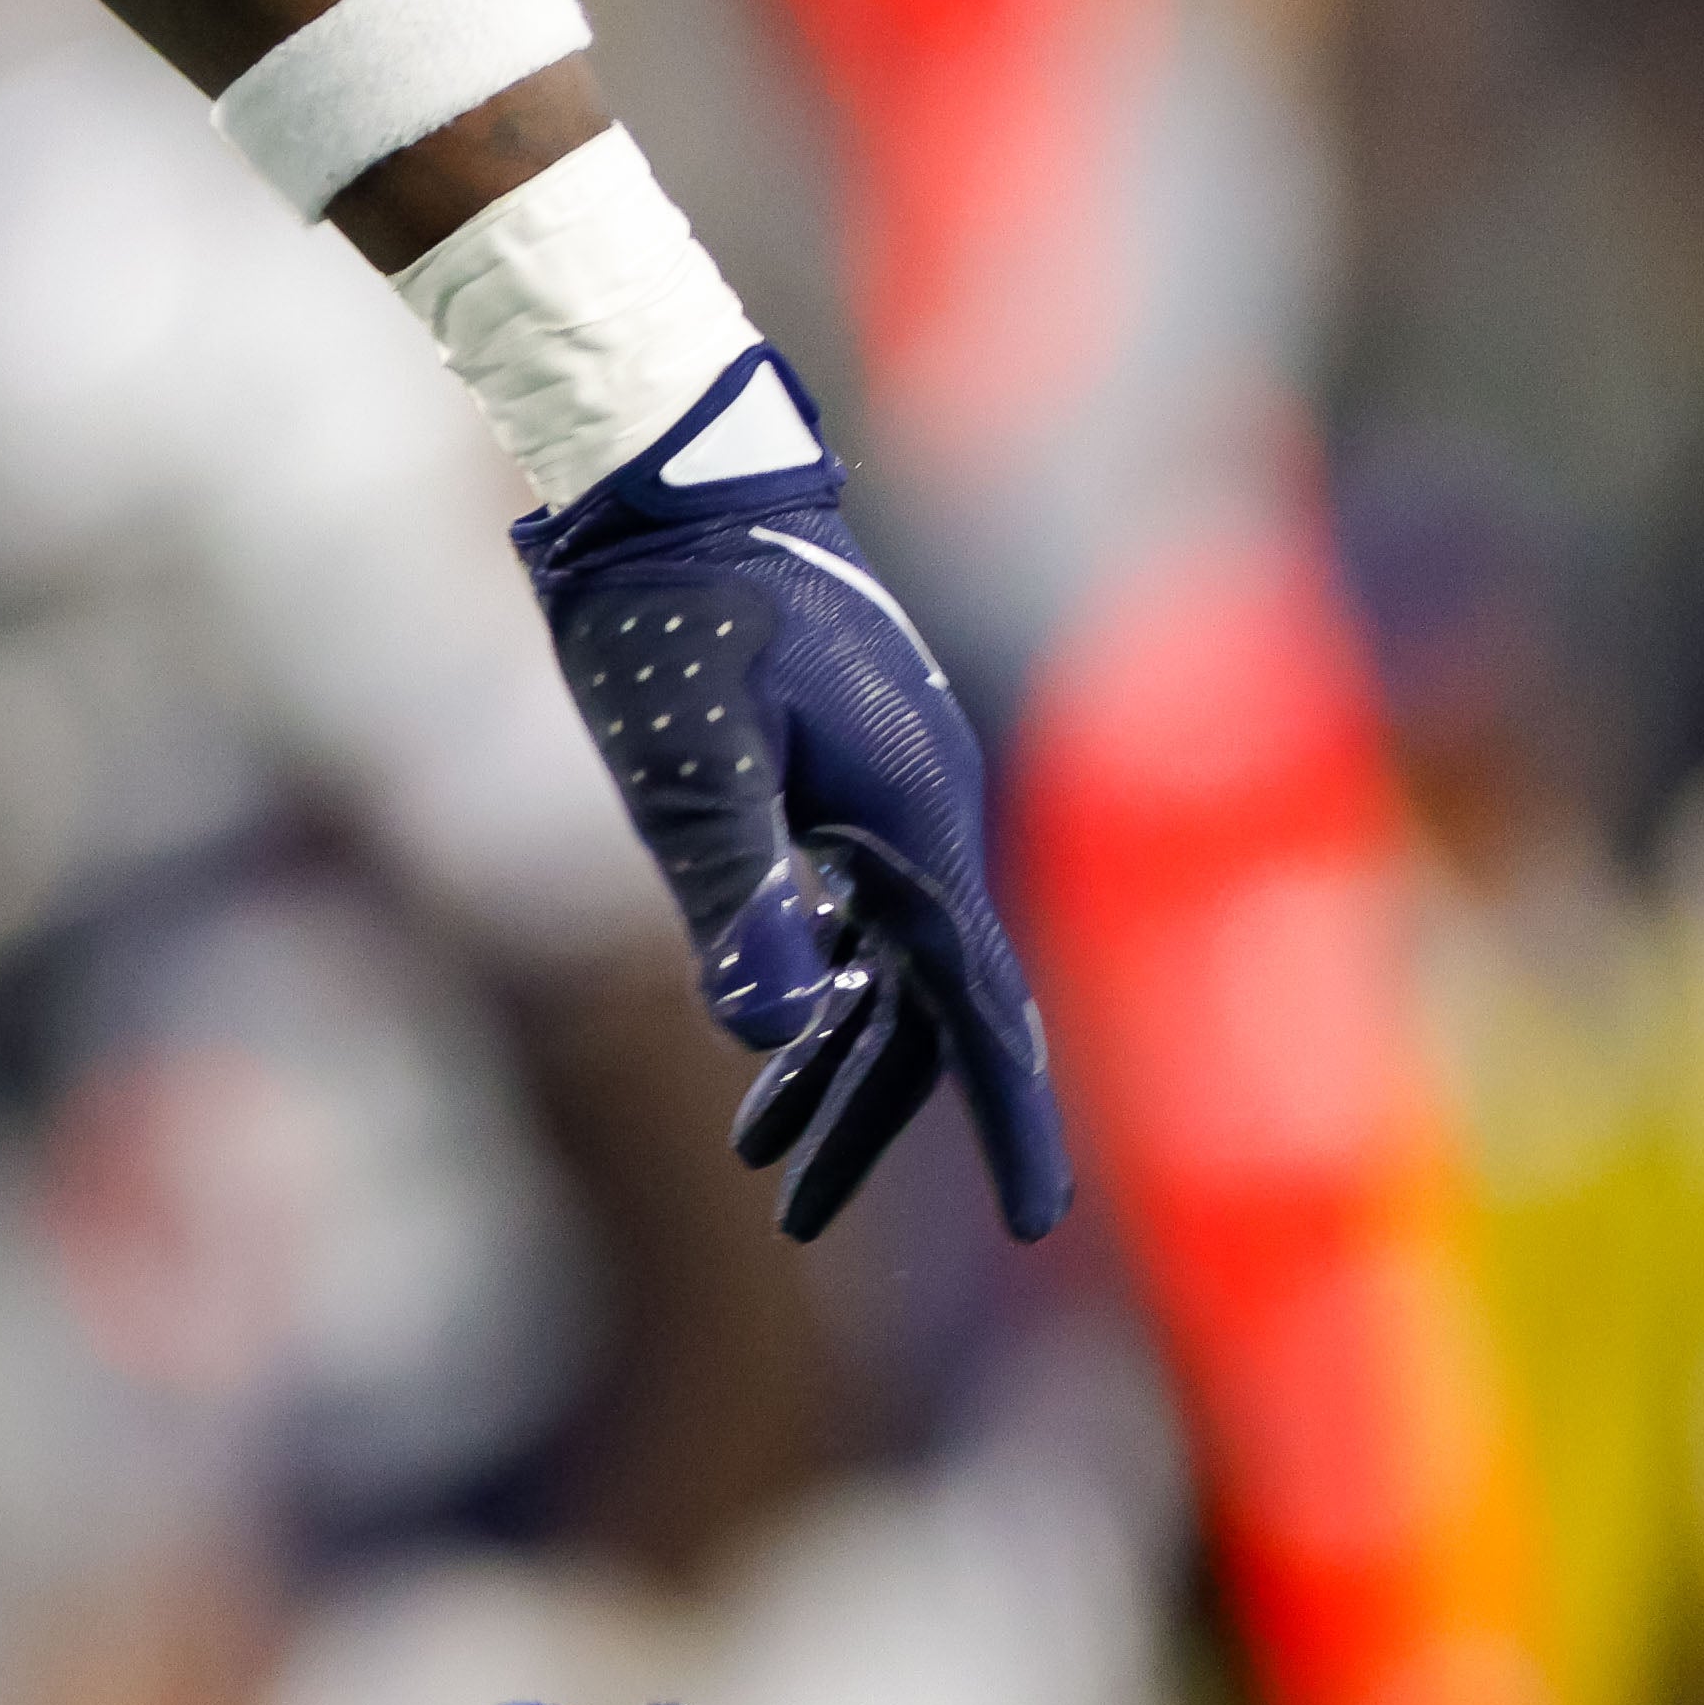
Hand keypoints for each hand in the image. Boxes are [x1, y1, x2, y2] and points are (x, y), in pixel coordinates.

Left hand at [512, 369, 1070, 1241]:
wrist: (665, 479)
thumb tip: (767, 1025)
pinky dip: (811, 993)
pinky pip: (846, 920)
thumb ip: (732, 883)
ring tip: (761, 1164)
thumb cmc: (673, 606)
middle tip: (800, 1219)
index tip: (1038, 1224)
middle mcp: (921, 820)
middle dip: (878, 1123)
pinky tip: (768, 1043)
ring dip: (831, 1068)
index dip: (1009, 1119)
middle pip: (928, 1011)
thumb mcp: (689, 752)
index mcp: (915, 822)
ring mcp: (883, 798)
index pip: (982, 1007)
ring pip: (882, 973)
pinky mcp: (834, 779)